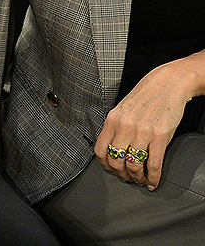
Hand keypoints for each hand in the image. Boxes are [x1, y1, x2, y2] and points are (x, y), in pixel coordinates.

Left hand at [94, 57, 198, 188]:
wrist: (167, 84)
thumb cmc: (145, 96)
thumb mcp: (122, 109)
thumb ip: (116, 127)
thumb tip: (112, 148)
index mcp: (112, 119)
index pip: (101, 149)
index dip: (105, 165)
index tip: (112, 170)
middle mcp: (125, 126)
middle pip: (116, 161)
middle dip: (121, 174)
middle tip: (127, 178)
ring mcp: (142, 132)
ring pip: (134, 165)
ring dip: (136, 178)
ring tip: (140, 180)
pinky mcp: (160, 137)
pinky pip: (153, 164)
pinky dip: (153, 178)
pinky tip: (153, 182)